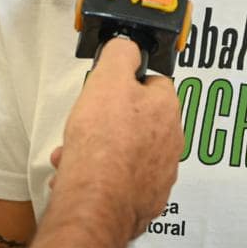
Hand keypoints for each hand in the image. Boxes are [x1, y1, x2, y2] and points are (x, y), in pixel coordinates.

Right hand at [48, 37, 182, 237]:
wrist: (97, 201)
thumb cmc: (103, 144)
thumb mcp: (108, 78)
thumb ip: (121, 54)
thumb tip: (127, 46)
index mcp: (167, 109)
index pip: (154, 83)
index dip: (127, 83)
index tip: (109, 89)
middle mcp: (171, 142)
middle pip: (139, 121)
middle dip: (109, 121)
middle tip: (88, 125)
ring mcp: (160, 174)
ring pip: (128, 152)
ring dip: (101, 150)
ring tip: (75, 154)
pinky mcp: (145, 201)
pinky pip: (123, 181)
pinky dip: (102, 177)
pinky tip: (81, 176)